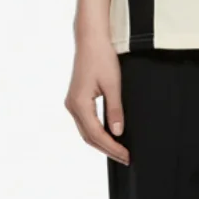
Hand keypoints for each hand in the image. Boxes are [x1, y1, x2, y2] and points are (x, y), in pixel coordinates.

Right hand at [65, 34, 129, 163]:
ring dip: (102, 143)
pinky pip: (85, 122)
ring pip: (86, 131)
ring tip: (119, 151)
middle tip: (125, 158)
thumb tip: (118, 132)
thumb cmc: (102, 57)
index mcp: (79, 104)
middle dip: (108, 149)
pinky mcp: (76, 99)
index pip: (97, 134)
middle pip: (89, 137)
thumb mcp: (113, 85)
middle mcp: (72, 106)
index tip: (126, 155)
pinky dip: (97, 132)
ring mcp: (72, 103)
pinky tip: (109, 136)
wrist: (90, 40)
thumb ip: (115, 110)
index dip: (112, 147)